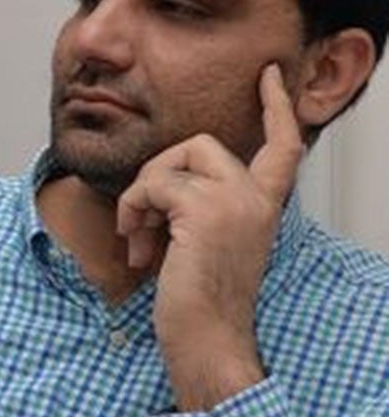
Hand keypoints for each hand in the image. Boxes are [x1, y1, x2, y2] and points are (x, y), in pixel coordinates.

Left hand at [116, 63, 299, 410]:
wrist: (207, 340)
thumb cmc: (198, 305)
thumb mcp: (203, 246)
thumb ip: (196, 211)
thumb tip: (156, 192)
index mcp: (263, 206)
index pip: (284, 143)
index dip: (277, 106)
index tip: (268, 76)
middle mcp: (256, 198)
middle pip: (202, 142)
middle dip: (157, 173)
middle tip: (139, 219)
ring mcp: (235, 201)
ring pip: (174, 160)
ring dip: (140, 196)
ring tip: (136, 237)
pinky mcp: (205, 210)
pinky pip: (153, 184)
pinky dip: (133, 210)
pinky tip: (137, 247)